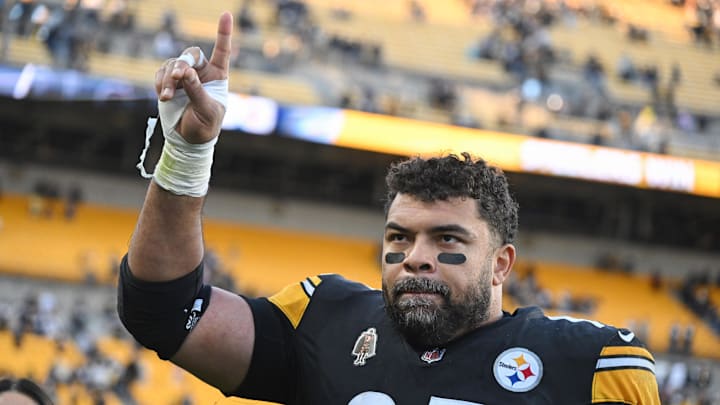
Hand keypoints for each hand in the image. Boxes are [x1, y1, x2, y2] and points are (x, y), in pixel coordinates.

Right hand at [154, 12, 232, 143]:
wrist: (188, 139)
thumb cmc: (205, 126)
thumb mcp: (207, 111)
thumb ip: (196, 91)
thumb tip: (185, 72)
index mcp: (218, 76)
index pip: (222, 51)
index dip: (224, 33)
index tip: (226, 14)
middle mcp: (201, 72)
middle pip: (190, 54)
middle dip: (181, 65)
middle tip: (177, 78)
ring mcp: (183, 76)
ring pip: (172, 65)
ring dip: (167, 79)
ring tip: (166, 97)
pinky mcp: (167, 82)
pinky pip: (160, 73)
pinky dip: (159, 83)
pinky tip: (163, 96)